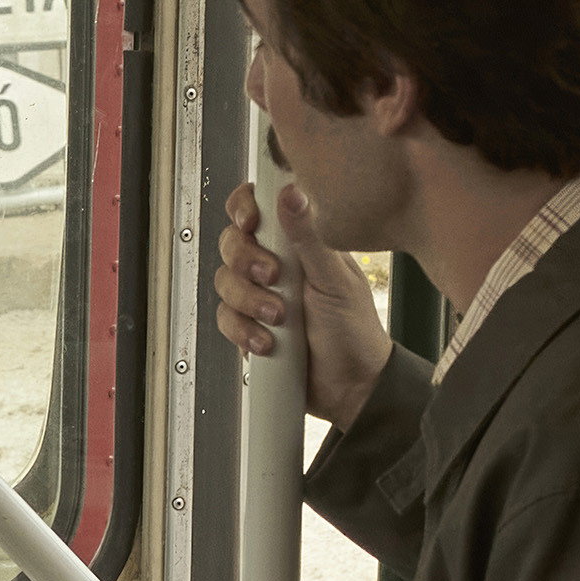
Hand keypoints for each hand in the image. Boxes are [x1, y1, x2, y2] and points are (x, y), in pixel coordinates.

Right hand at [214, 180, 386, 429]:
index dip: (245, 209)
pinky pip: (225, 319)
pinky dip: (243, 331)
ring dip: (249, 301)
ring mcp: (259, 295)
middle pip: (232, 243)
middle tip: (273, 277)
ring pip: (225, 282)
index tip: (251, 223)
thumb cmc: (354, 330)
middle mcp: (275, 264)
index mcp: (299, 244)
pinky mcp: (248, 326)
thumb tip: (292, 193)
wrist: (351, 388)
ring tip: (279, 318)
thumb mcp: (335, 280)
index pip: (259, 209)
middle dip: (247, 262)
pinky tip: (267, 342)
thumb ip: (309, 237)